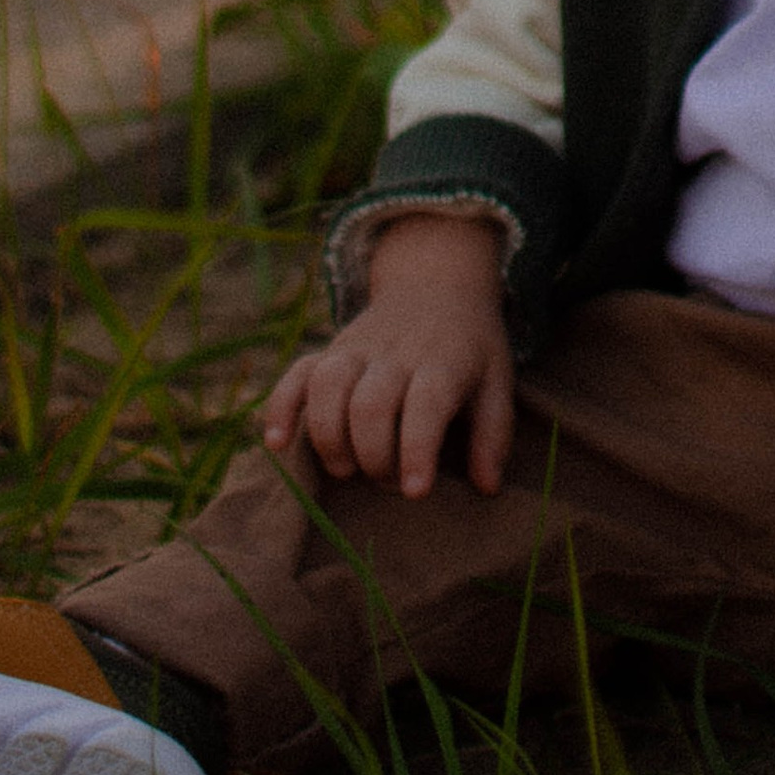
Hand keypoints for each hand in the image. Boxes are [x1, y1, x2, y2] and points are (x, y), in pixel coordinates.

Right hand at [260, 209, 513, 499]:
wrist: (437, 282)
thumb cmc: (470, 347)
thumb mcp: (498, 381)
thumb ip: (494, 435)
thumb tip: (487, 488)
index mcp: (443, 362)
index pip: (425, 405)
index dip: (416, 449)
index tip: (414, 491)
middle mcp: (396, 354)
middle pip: (370, 404)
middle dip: (373, 456)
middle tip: (386, 482)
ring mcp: (357, 349)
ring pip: (327, 387)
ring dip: (329, 437)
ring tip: (344, 470)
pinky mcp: (329, 350)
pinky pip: (296, 374)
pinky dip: (280, 406)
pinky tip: (276, 443)